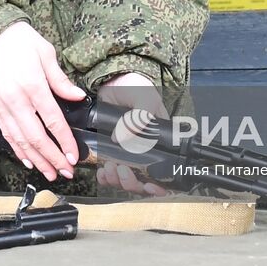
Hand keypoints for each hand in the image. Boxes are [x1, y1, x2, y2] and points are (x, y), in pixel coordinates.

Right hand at [0, 22, 85, 181]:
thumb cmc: (18, 40)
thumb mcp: (46, 52)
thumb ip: (60, 79)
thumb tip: (77, 96)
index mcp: (32, 85)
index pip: (53, 120)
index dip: (64, 141)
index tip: (73, 154)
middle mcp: (16, 99)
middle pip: (36, 137)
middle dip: (52, 158)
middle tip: (65, 171)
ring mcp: (2, 105)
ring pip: (20, 140)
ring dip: (36, 160)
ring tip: (49, 172)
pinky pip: (6, 134)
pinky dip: (17, 150)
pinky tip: (27, 160)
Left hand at [96, 73, 169, 196]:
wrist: (112, 79)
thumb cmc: (135, 86)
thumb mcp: (144, 98)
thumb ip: (138, 118)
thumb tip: (121, 139)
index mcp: (160, 141)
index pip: (164, 172)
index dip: (158, 185)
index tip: (148, 185)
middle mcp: (145, 151)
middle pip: (143, 181)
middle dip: (132, 182)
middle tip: (121, 170)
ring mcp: (127, 153)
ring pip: (126, 180)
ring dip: (117, 179)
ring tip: (109, 168)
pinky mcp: (110, 151)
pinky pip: (110, 173)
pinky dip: (105, 177)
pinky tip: (102, 172)